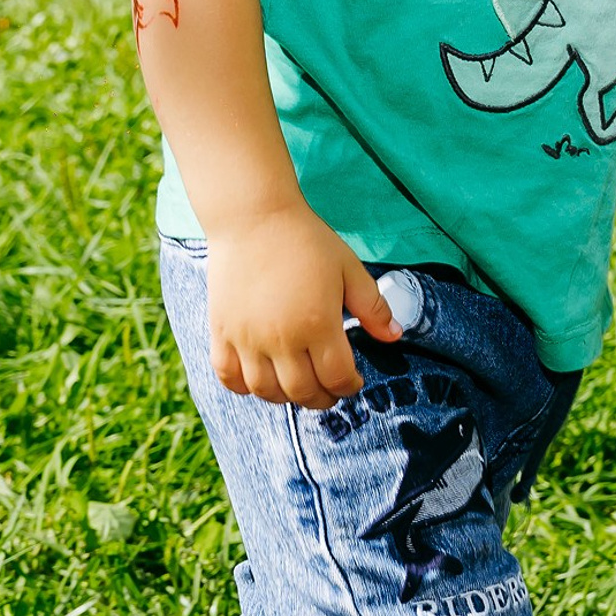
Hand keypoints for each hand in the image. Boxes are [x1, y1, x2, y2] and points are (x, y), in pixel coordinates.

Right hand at [206, 205, 401, 407]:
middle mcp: (281, 337)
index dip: (350, 386)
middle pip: (303, 392)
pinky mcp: (221, 331)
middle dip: (322, 398)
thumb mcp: (348, 269)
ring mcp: (247, 338)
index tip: (353, 381)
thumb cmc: (305, 240)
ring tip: (298, 384)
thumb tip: (394, 336)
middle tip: (329, 390)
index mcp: (318, 322)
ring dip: (286, 397)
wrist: (253, 217)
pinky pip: (228, 377)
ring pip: (266, 391)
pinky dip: (244, 387)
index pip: (337, 377)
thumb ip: (373, 307)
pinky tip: (260, 378)